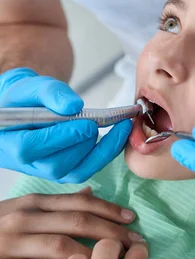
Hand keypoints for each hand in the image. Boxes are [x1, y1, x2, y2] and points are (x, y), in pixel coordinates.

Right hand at [0, 68, 131, 181]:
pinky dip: (106, 153)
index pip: (30, 148)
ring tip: (120, 127)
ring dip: (101, 150)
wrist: (24, 107)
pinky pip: (87, 169)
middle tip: (100, 122)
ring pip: (76, 171)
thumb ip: (50, 93)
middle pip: (56, 164)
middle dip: (83, 143)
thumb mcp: (32, 86)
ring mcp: (45, 171)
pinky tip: (119, 135)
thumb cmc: (25, 98)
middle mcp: (26, 163)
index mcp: (9, 142)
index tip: (85, 123)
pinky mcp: (63, 172)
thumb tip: (74, 106)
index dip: (59, 138)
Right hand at [0, 186, 137, 258]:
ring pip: (59, 247)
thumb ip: (56, 203)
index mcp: (34, 203)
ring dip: (92, 256)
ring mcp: (9, 242)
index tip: (132, 220)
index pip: (79, 204)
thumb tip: (90, 191)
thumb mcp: (25, 208)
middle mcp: (24, 218)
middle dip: (110, 232)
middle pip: (76, 222)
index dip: (108, 211)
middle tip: (133, 243)